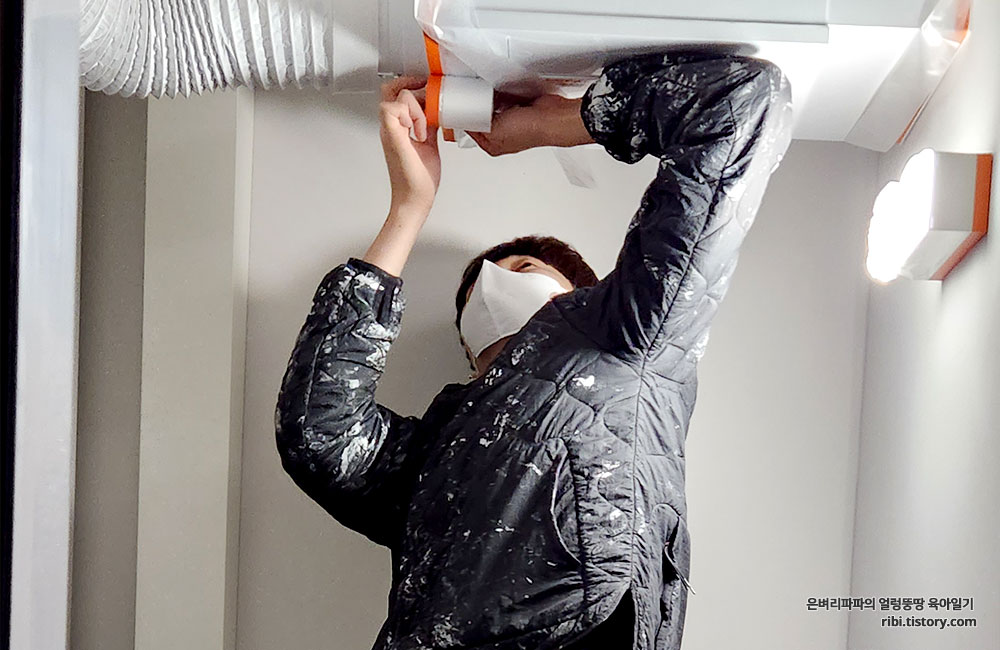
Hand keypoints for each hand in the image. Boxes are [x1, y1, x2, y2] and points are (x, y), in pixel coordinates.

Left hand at [380, 76, 440, 217]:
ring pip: (413, 103)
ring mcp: (409, 132)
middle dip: (414, 89)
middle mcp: (397, 127)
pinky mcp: (422, 139)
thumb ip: (394, 125)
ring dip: (426, 103)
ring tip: (434, 118)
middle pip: (398, 94)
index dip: (410, 106)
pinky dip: (434, 114)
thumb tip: (396, 106)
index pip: (395, 98)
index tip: (419, 124)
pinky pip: (426, 117)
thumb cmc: (410, 183)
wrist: (416, 201)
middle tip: (430, 95)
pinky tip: (440, 123)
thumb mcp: (401, 151)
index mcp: (390, 128)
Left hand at [468, 94, 592, 155]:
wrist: (553, 117)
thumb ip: (477, 125)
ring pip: (493, 106)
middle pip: (481, 117)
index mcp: (492, 145)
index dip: (465, 117)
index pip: (471, 129)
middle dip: (477, 105)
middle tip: (471, 93)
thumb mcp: (493, 131)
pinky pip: (505, 97)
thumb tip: (467, 117)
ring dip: (490, 97)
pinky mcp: (520, 107)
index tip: (458, 104)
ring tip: (488, 90)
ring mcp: (512, 120)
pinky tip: (502, 88)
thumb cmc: (530, 130)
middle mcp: (502, 134)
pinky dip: (502, 92)